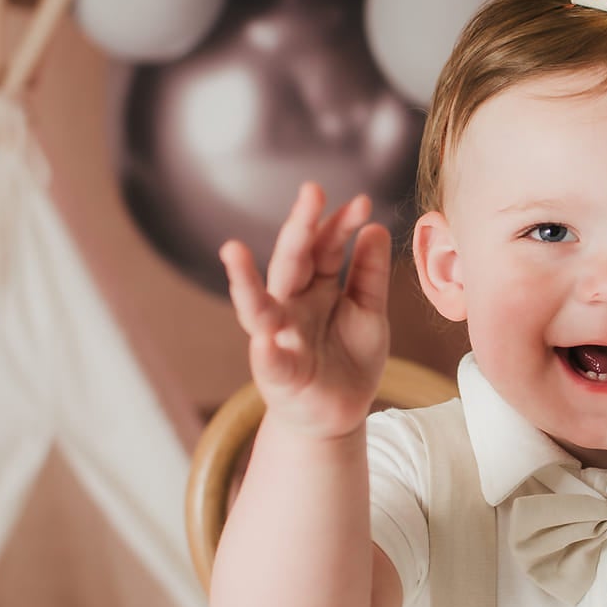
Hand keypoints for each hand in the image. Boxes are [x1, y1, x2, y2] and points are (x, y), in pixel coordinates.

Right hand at [220, 182, 391, 439]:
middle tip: (310, 192)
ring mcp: (278, 338)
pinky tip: (266, 340)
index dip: (339, 224)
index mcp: (314, 287)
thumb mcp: (369, 312)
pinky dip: (266, 351)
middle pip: (290, 262)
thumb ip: (369, 274)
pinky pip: (269, 362)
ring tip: (232, 251)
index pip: (324, 247)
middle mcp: (291, 305)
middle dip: (299, 228)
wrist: (339, 413)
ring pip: (258, 306)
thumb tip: (374, 227)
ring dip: (244, 280)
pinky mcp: (278, 375)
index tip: (361, 201)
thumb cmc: (349, 357)